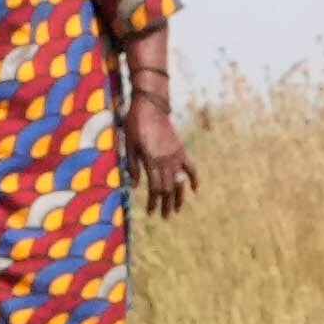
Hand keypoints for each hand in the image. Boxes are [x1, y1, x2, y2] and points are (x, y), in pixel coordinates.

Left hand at [123, 69, 201, 215]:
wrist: (151, 106)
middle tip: (164, 216)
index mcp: (152, 160)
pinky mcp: (180, 150)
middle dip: (166, 204)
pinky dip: (193, 179)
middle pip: (168, 188)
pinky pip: (190, 167)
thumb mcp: (129, 145)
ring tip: (176, 210)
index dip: (154, 202)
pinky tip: (194, 189)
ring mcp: (175, 155)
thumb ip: (133, 166)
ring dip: (179, 197)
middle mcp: (166, 160)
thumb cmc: (135, 124)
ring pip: (179, 181)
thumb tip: (134, 186)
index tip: (151, 212)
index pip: (156, 187)